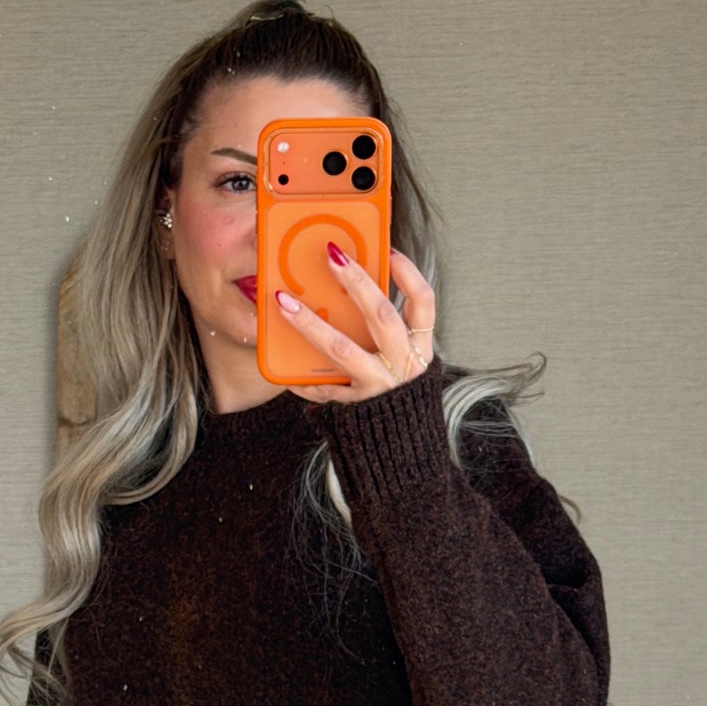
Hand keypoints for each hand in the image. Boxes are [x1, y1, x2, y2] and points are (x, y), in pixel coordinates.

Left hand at [276, 246, 436, 403]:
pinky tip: (283, 371)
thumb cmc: (397, 397)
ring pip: (342, 348)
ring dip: (310, 322)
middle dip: (356, 282)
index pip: (423, 303)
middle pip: (382, 315)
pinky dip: (303, 379)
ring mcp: (379, 386)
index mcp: (419, 348)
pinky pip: (323, 388)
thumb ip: (388, 332)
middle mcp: (404, 365)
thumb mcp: (404, 361)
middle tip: (331, 254)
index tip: (388, 250)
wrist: (403, 454)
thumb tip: (354, 289)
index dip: (408, 274)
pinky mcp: (356, 407)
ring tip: (284, 301)